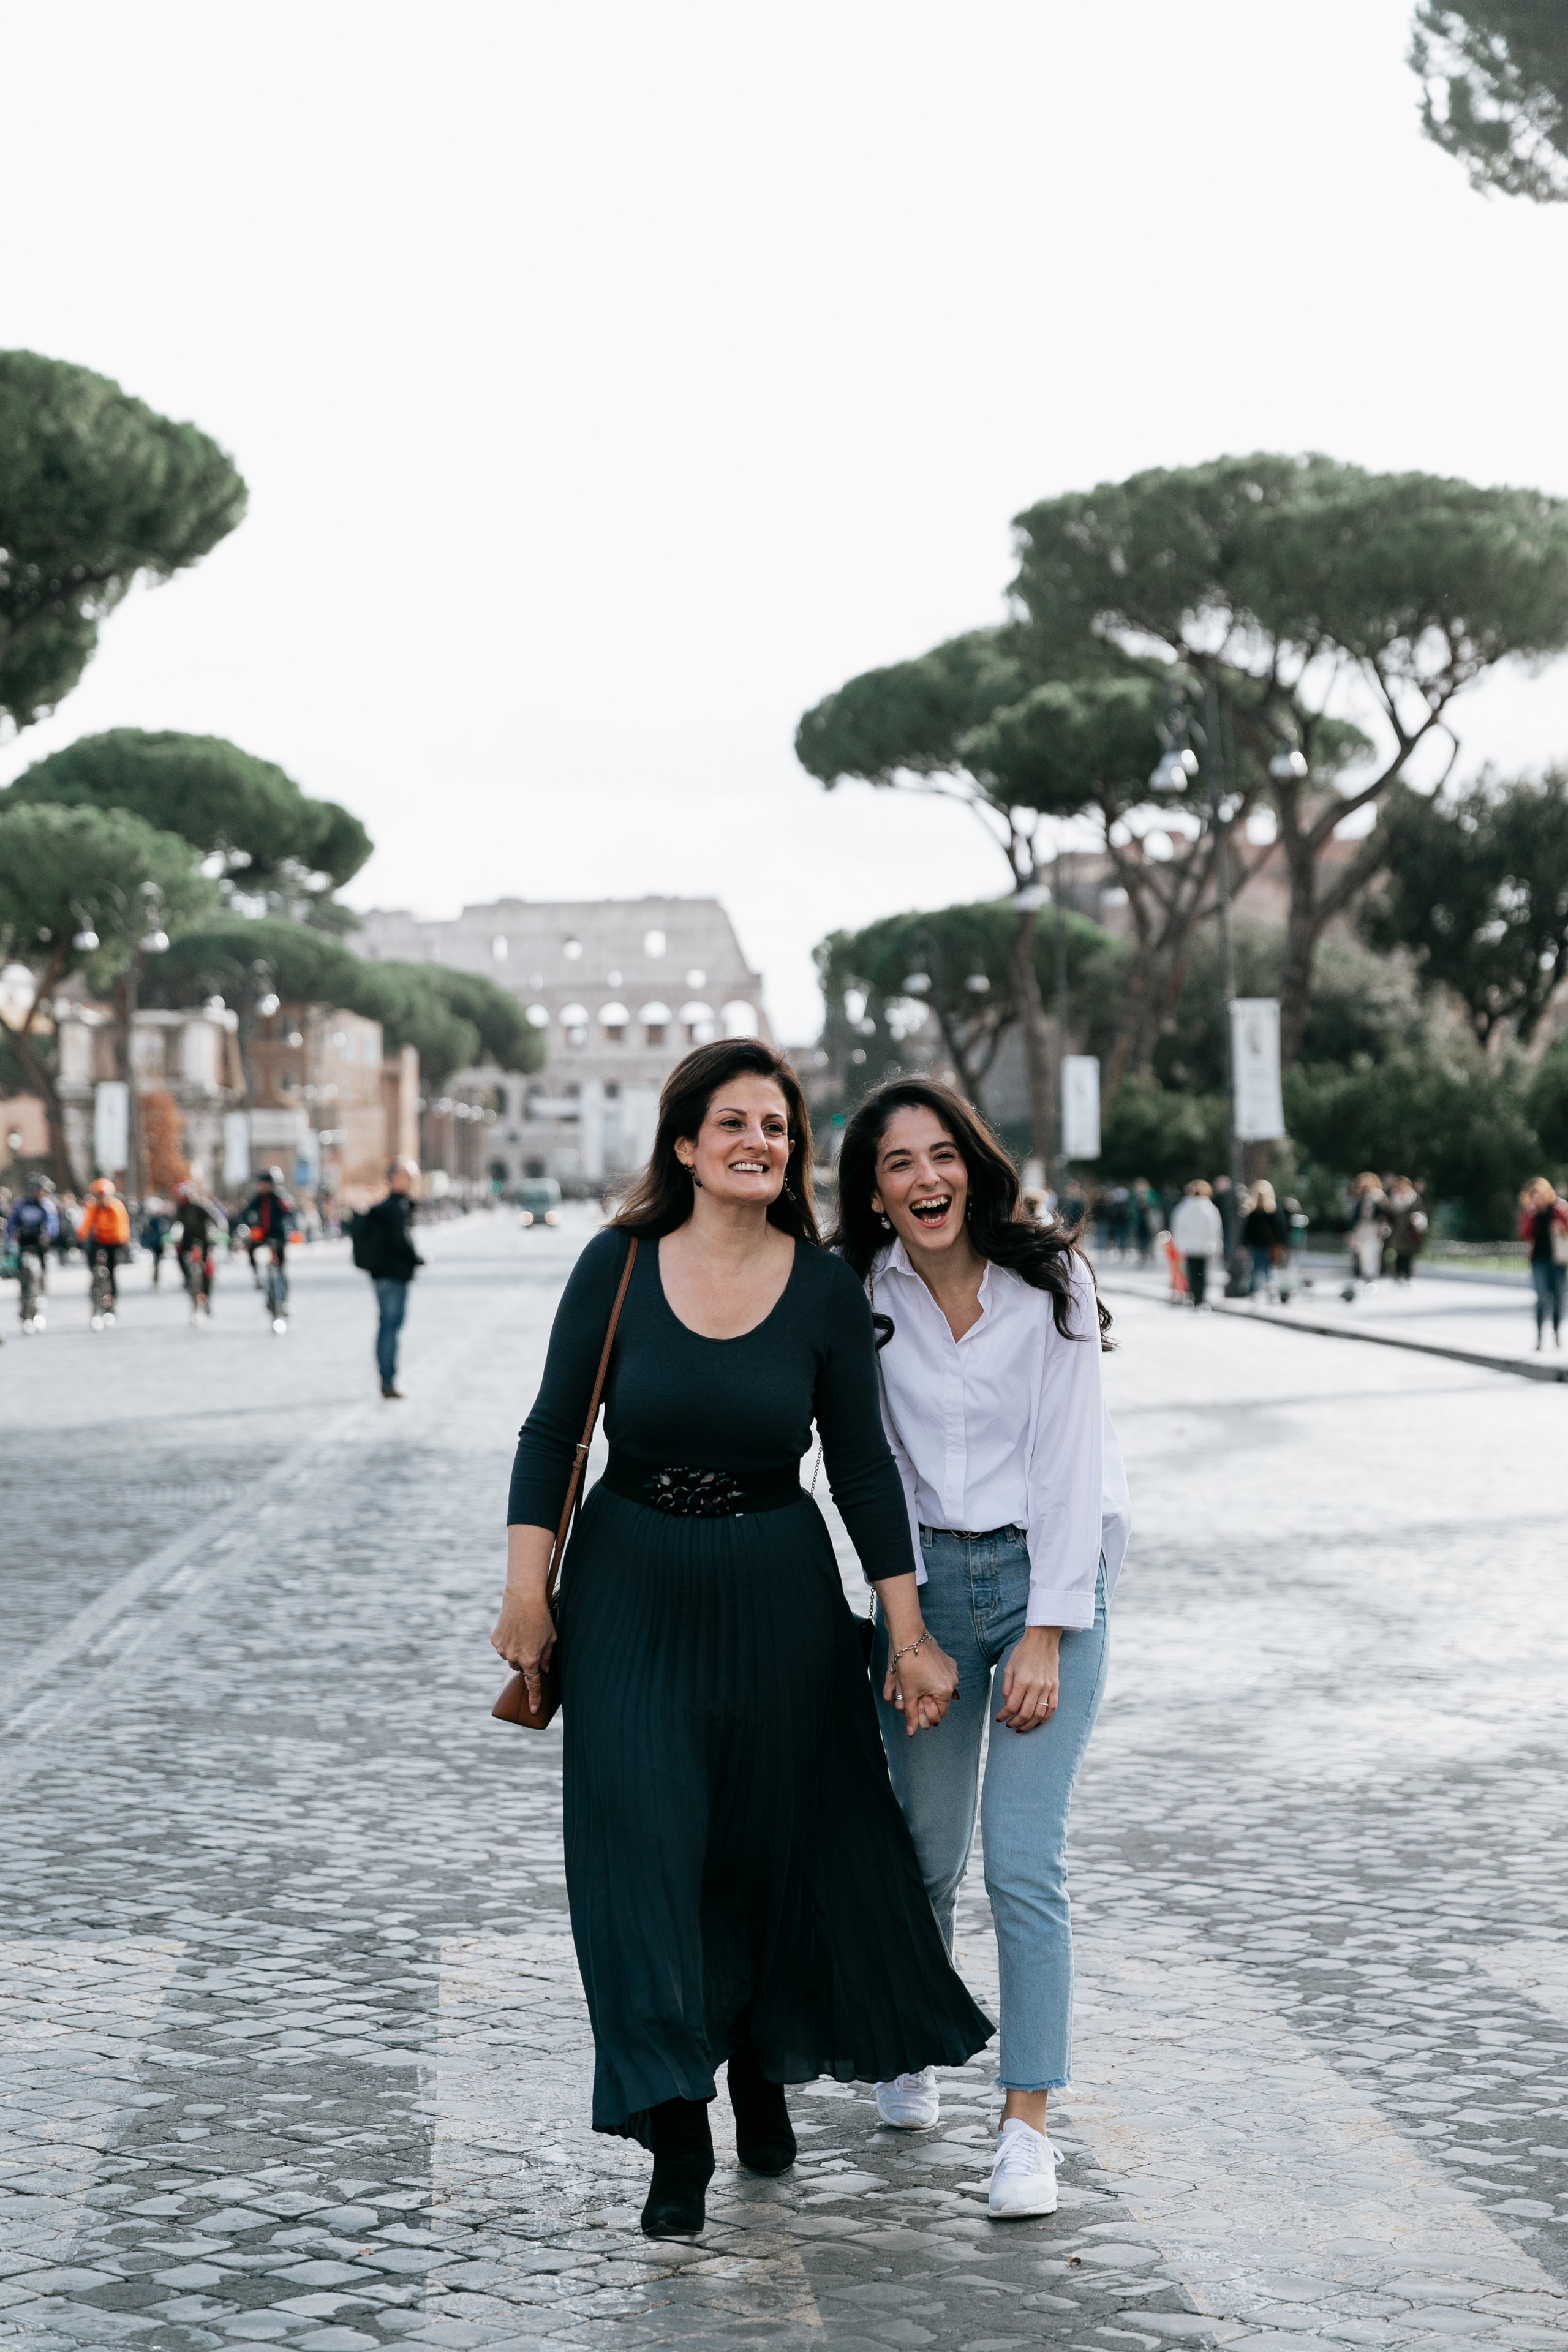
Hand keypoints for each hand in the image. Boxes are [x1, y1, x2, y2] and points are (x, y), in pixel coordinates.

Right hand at [490, 1570, 556, 1715]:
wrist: (523, 1597)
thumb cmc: (542, 1617)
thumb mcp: (552, 1638)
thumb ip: (549, 1656)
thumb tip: (545, 1670)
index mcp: (531, 1659)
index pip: (533, 1684)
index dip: (534, 1698)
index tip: (534, 1710)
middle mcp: (514, 1657)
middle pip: (519, 1668)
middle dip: (525, 1661)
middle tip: (531, 1645)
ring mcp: (502, 1649)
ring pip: (509, 1657)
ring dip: (515, 1651)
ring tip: (522, 1632)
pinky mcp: (494, 1639)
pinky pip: (501, 1646)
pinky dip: (507, 1641)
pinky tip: (513, 1627)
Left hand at [883, 1633, 959, 1735]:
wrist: (910, 1638)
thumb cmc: (908, 1665)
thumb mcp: (908, 1693)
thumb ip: (912, 1714)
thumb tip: (911, 1732)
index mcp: (945, 1691)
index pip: (940, 1713)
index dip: (927, 1714)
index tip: (917, 1709)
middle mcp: (953, 1681)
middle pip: (942, 1701)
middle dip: (929, 1702)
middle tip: (916, 1698)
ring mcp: (952, 1670)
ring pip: (942, 1690)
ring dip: (931, 1691)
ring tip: (918, 1685)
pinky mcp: (949, 1662)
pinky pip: (943, 1678)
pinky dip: (934, 1680)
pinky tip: (922, 1675)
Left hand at [998, 1626, 1059, 1733]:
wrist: (1043, 1639)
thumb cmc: (1023, 1652)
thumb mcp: (1009, 1667)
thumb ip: (1007, 1687)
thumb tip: (1007, 1704)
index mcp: (1022, 1681)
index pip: (1012, 1707)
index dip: (1004, 1716)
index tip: (999, 1719)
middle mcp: (1036, 1686)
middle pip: (1025, 1714)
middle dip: (1015, 1723)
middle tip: (1009, 1725)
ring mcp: (1047, 1688)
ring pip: (1039, 1715)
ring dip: (1029, 1725)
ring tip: (1021, 1727)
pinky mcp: (1055, 1687)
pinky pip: (1052, 1708)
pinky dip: (1044, 1719)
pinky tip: (1037, 1722)